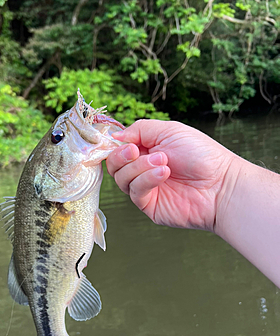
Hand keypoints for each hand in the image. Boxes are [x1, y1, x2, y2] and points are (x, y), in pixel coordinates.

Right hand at [106, 120, 236, 230]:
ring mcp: (146, 188)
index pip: (119, 148)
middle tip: (136, 151)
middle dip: (122, 156)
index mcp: (147, 150)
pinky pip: (134, 192)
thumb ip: (140, 130)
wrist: (221, 184)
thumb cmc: (202, 155)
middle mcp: (143, 170)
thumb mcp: (170, 131)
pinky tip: (163, 173)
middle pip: (114, 165)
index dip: (116, 145)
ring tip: (164, 162)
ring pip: (121, 178)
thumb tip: (115, 136)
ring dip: (139, 167)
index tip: (125, 143)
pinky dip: (145, 180)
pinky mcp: (149, 205)